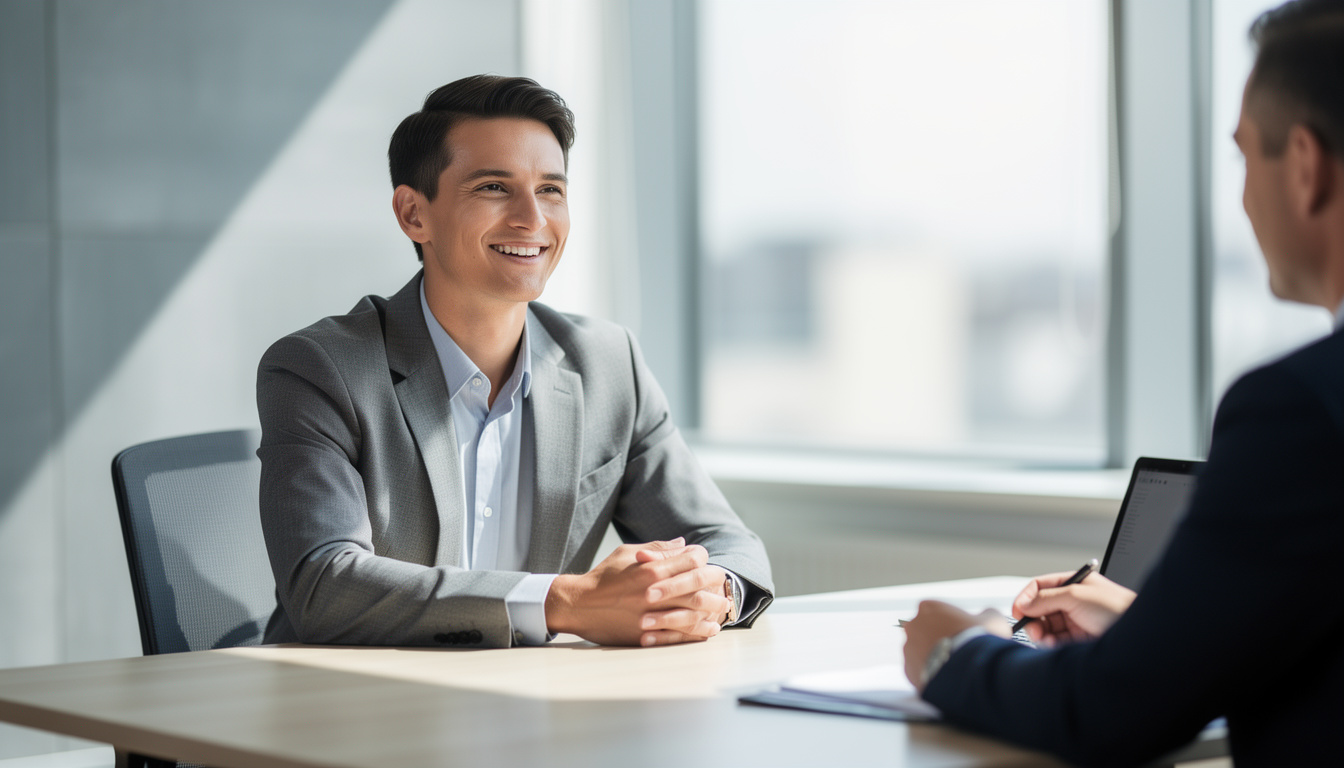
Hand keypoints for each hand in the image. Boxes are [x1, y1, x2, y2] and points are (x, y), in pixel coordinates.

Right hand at [545, 538, 730, 646]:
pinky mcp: (648, 633)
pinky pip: (681, 634)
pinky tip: (709, 630)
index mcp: (652, 568)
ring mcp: (652, 614)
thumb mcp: (627, 552)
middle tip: (724, 586)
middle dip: (717, 585)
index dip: (703, 558)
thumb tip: (683, 544)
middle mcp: (655, 591)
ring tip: (723, 609)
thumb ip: (658, 548)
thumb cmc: (604, 576)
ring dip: (713, 610)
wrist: (579, 605)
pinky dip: (699, 632)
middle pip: (700, 586)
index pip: (692, 559)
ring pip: (695, 612)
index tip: (705, 562)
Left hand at [901, 601, 1009, 692]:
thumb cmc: (978, 641)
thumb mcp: (992, 620)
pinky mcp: (908, 670)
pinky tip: (946, 676)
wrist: (966, 671)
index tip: (963, 630)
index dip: (951, 621)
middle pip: (926, 631)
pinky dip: (930, 673)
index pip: (937, 611)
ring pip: (921, 651)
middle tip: (958, 649)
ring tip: (954, 666)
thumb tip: (989, 614)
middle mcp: (913, 625)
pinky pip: (920, 670)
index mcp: (929, 607)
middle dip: (939, 639)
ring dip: (934, 656)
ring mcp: (908, 649)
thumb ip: (988, 614)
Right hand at [1011, 571, 1135, 645]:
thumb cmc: (1118, 608)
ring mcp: (1075, 620)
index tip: (1018, 611)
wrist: (1140, 636)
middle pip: (1039, 608)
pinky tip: (1053, 645)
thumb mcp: (1077, 595)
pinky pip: (1056, 640)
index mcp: (1072, 583)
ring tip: (1045, 638)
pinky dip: (1050, 643)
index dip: (1025, 598)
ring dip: (1041, 633)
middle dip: (1033, 618)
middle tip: (1032, 628)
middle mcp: (1072, 601)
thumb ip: (1046, 597)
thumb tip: (1024, 602)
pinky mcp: (1078, 639)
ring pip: (1046, 626)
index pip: (1039, 586)